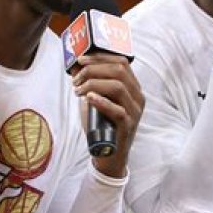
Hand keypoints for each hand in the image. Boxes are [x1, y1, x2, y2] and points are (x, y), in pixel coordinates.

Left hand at [70, 53, 143, 177]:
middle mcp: (137, 96)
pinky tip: (88, 98)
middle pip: (119, 71)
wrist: (108, 154)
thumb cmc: (102, 125)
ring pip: (118, 87)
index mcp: (133, 87)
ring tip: (77, 90)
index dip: (100, 57)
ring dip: (94, 84)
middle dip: (94, 69)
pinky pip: (118, 111)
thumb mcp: (96, 100)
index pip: (121, 63)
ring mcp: (134, 111)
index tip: (81, 60)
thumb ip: (90, 84)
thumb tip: (75, 67)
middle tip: (76, 78)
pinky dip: (102, 101)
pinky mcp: (128, 126)